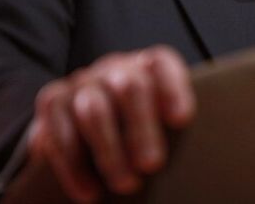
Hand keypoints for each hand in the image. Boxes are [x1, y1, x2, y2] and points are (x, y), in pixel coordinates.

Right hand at [26, 46, 194, 201]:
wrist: (84, 140)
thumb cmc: (136, 139)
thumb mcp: (162, 132)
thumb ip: (178, 138)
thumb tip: (202, 165)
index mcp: (147, 68)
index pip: (161, 64)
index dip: (172, 88)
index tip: (180, 120)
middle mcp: (113, 69)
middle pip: (128, 87)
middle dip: (141, 129)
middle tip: (151, 166)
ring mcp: (80, 83)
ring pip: (93, 110)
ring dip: (109, 152)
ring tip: (125, 185)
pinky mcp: (51, 102)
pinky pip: (59, 130)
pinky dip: (73, 165)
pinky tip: (89, 192)